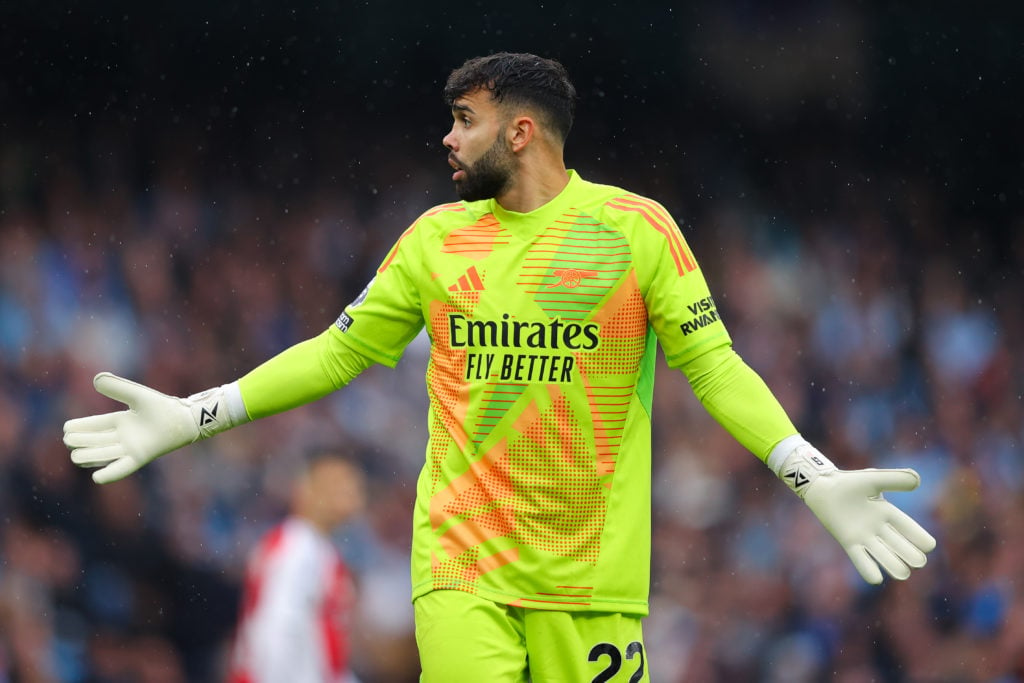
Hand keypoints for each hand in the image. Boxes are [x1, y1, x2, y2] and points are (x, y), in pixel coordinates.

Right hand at [63, 372, 236, 483]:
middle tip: (70, 440)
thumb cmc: (163, 407)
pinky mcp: (140, 457)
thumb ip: (118, 387)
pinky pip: (122, 468)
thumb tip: (96, 379)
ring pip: (104, 455)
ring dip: (89, 456)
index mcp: (120, 421)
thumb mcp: (137, 396)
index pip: (93, 426)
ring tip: (76, 456)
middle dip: (81, 442)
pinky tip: (97, 478)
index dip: (79, 427)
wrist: (185, 418)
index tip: (66, 428)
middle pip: (95, 442)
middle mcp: (123, 437)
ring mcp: (130, 448)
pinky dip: (110, 474)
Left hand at [775, 442, 936, 583]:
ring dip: (893, 565)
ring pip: (883, 554)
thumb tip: (918, 481)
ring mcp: (864, 536)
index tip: (928, 546)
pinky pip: (860, 558)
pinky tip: (875, 579)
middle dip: (909, 554)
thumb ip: (894, 478)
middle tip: (918, 562)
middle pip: (899, 545)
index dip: (919, 537)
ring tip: (904, 574)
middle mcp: (878, 528)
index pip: (908, 528)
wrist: (823, 487)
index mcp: (887, 513)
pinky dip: (867, 569)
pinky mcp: (848, 542)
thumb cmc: (848, 482)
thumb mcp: (874, 479)